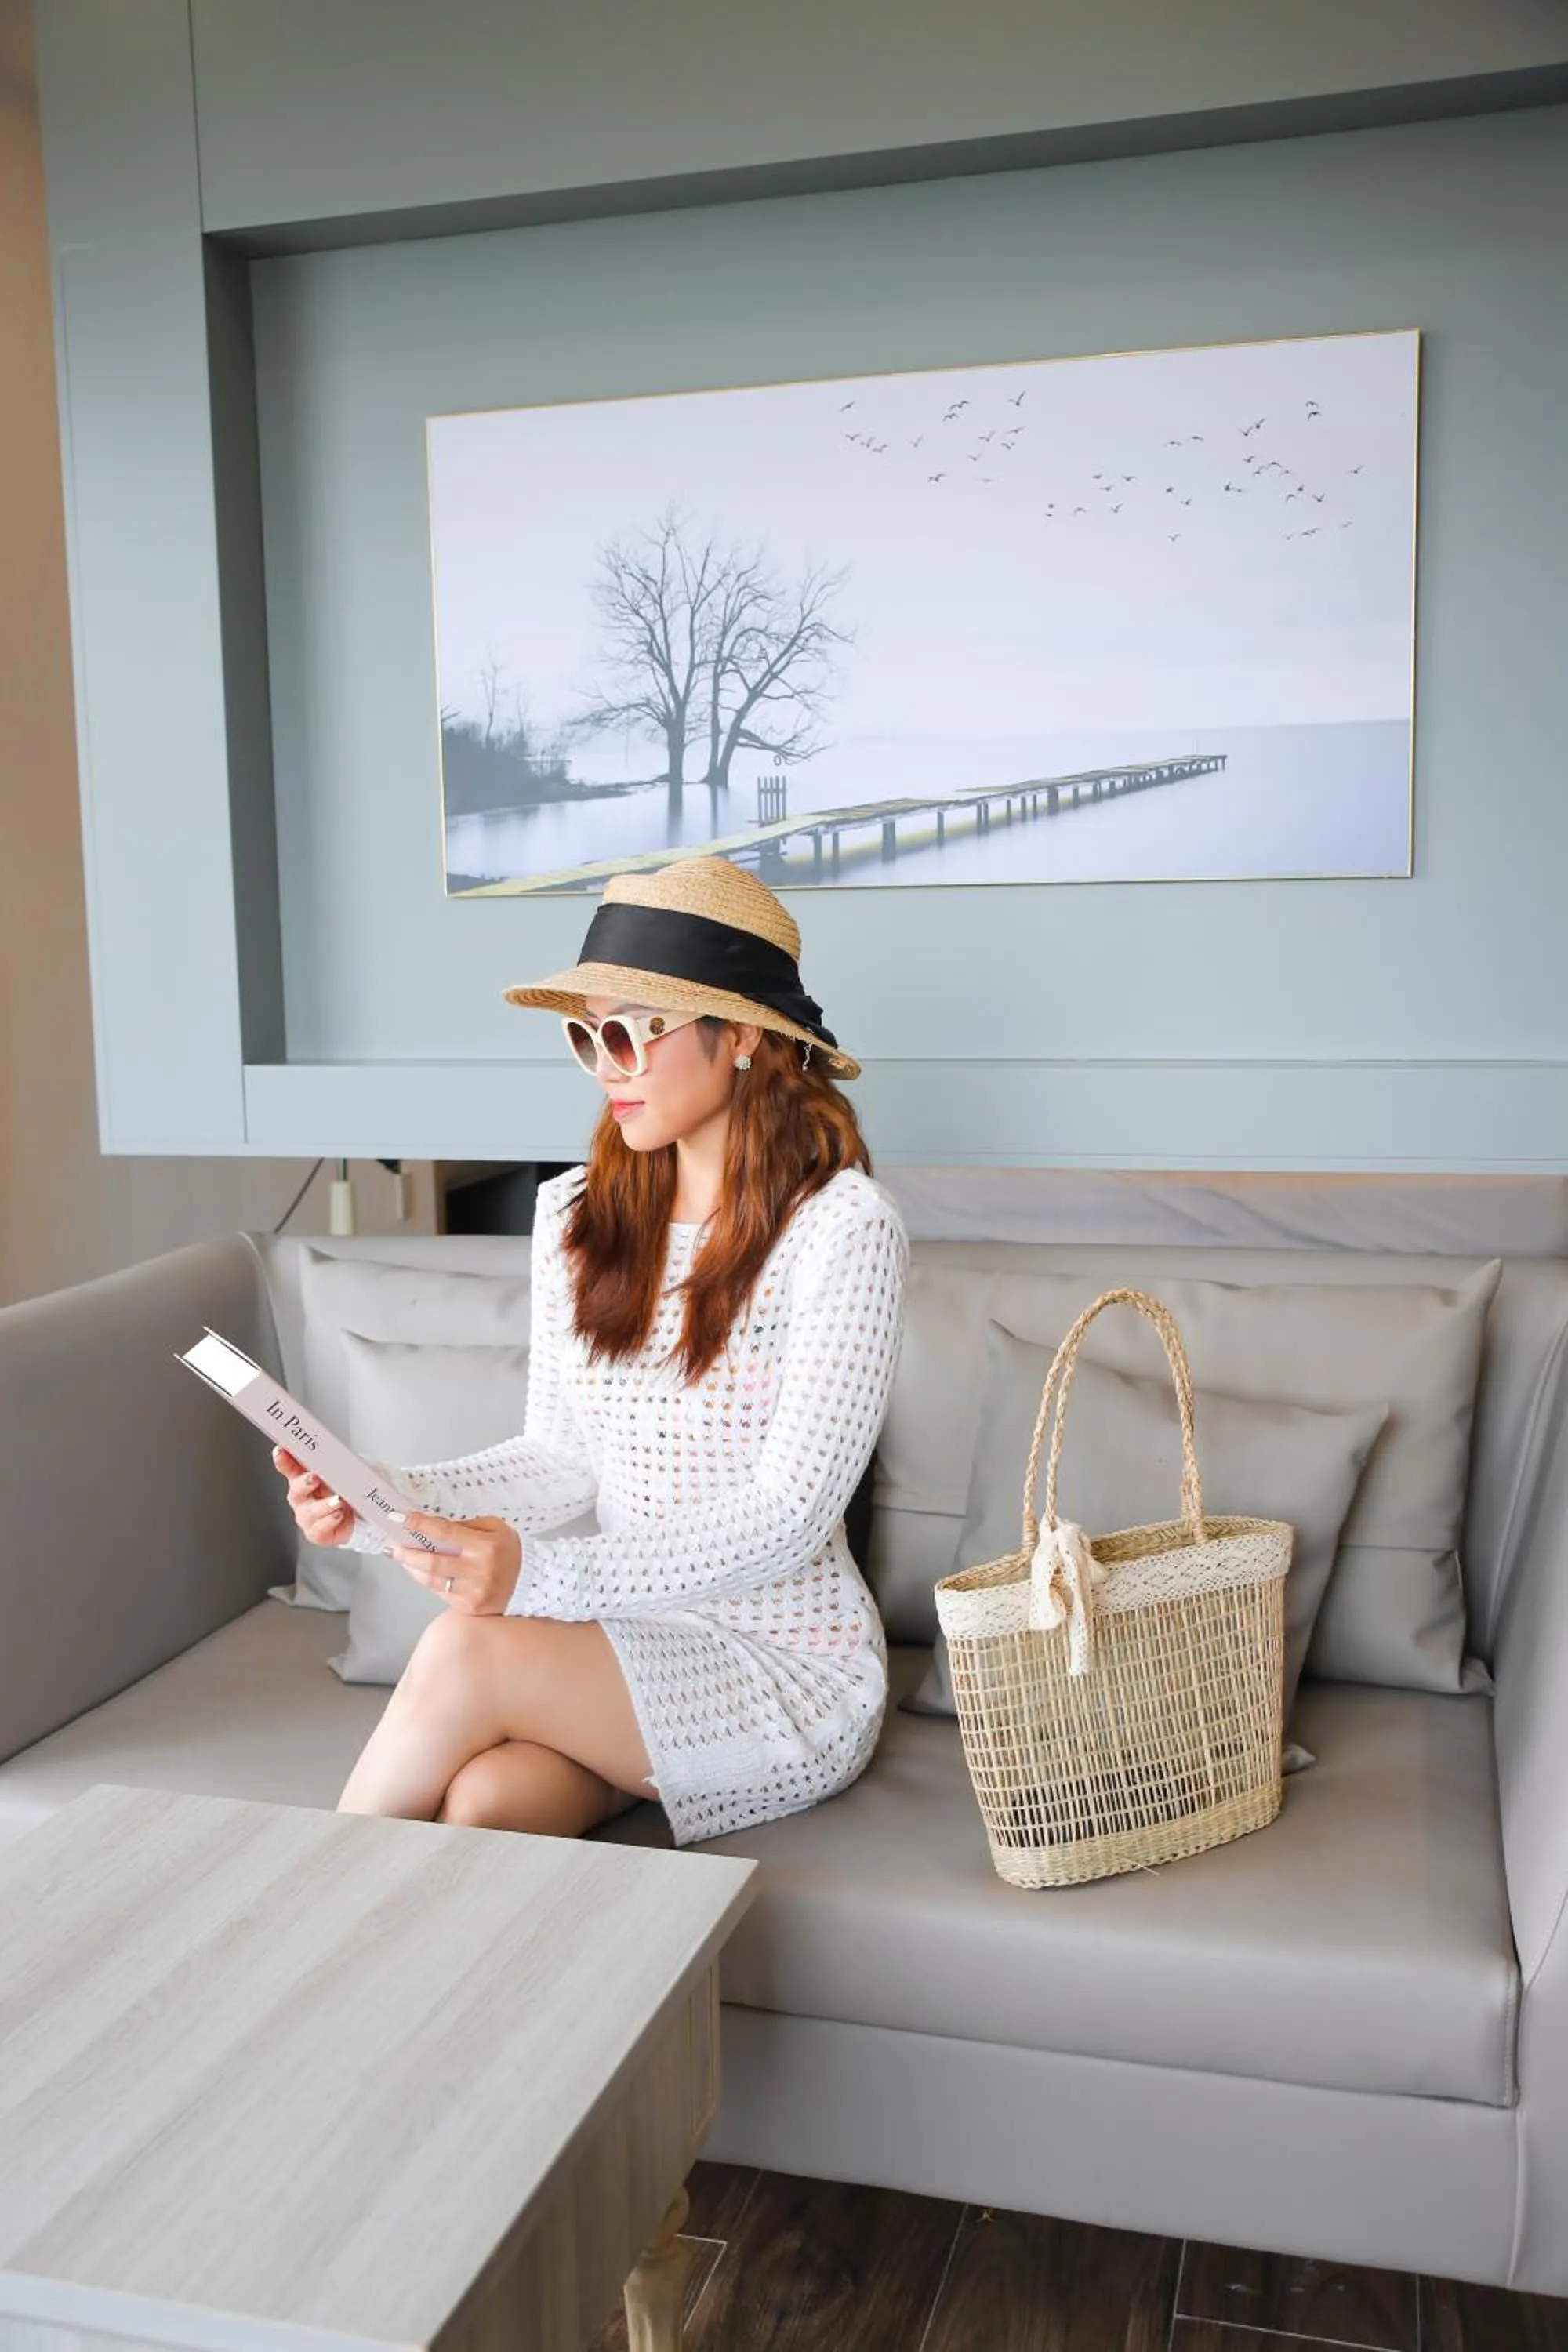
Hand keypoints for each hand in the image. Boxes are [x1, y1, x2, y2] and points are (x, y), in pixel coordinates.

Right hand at [272, 1445, 355, 1546]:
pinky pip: (319, 1529)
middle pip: (296, 1490)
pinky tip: (338, 1514)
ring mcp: (306, 1517)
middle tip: (315, 1477)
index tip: (280, 1450)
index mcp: (303, 1479)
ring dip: (323, 1505)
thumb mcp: (342, 1472)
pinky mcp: (316, 1533)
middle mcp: (301, 1498)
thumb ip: (335, 1461)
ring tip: (338, 1501)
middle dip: (304, 1483)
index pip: (290, 1467)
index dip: (283, 1460)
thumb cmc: (344, 1490)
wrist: (356, 1516)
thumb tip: (337, 1449)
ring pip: (309, 1512)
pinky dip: (329, 1521)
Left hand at [389, 1513, 522, 1614]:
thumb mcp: (494, 1528)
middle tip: (394, 1545)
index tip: (401, 1518)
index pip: (444, 1532)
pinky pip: (439, 1593)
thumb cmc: (509, 1551)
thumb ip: (464, 1526)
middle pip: (431, 1562)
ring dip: (412, 1569)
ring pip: (431, 1581)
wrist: (531, 1583)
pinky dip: (426, 1581)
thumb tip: (433, 1526)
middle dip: (407, 1553)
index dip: (419, 1524)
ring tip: (403, 1558)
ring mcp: (472, 1593)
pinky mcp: (468, 1608)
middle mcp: (477, 1571)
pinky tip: (420, 1572)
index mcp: (484, 1546)